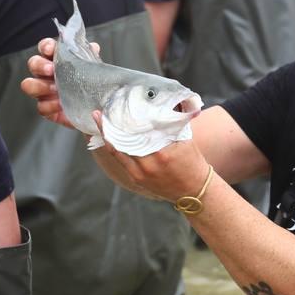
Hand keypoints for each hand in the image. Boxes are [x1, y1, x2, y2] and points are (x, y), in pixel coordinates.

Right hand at [20, 36, 98, 129]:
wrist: (95, 107)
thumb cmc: (89, 83)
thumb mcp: (92, 68)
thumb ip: (90, 57)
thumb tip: (93, 47)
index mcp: (56, 59)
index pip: (45, 47)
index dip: (45, 46)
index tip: (50, 49)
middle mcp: (45, 73)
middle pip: (33, 63)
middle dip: (40, 65)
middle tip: (51, 69)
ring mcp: (44, 91)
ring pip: (29, 84)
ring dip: (39, 85)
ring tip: (55, 88)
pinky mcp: (46, 108)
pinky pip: (41, 106)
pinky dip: (50, 105)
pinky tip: (61, 104)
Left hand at [90, 109, 210, 203]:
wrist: (194, 190)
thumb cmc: (192, 162)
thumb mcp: (185, 139)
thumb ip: (171, 123)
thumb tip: (163, 104)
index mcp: (161, 153)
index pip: (135, 133)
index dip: (120, 122)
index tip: (109, 111)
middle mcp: (148, 164)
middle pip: (122, 142)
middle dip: (110, 128)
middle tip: (100, 114)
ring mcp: (140, 174)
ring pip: (118, 152)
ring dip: (109, 137)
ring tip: (101, 123)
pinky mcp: (137, 179)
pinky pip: (121, 161)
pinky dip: (114, 149)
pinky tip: (107, 139)